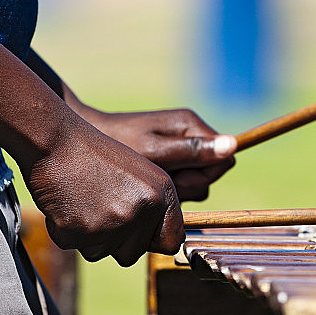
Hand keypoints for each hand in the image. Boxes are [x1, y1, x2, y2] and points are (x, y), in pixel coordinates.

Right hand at [22, 114, 183, 265]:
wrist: (55, 141)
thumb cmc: (93, 156)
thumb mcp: (139, 174)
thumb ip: (154, 207)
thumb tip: (167, 243)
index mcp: (162, 192)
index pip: (171, 241)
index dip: (151, 241)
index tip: (138, 235)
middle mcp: (144, 208)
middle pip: (133, 254)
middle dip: (115, 241)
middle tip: (99, 206)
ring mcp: (115, 221)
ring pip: (103, 253)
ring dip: (90, 237)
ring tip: (83, 201)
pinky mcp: (84, 230)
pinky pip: (75, 247)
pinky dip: (66, 232)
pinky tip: (66, 204)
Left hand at [76, 107, 236, 200]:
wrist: (84, 139)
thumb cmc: (117, 142)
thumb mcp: (154, 150)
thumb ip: (192, 150)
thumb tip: (232, 145)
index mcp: (191, 125)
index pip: (224, 159)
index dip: (204, 175)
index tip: (175, 177)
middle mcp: (190, 134)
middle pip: (211, 173)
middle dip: (186, 184)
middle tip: (156, 180)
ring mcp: (179, 148)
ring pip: (195, 182)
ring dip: (174, 189)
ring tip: (147, 182)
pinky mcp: (168, 160)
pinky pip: (179, 183)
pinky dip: (164, 189)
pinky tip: (143, 185)